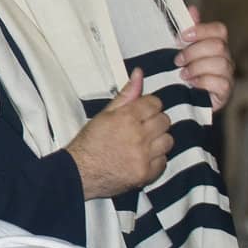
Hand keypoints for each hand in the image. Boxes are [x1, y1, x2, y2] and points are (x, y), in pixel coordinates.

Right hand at [66, 69, 172, 198]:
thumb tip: (139, 73)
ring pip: (168, 141)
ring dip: (158, 141)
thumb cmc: (89, 142)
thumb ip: (126, 94)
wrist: (79, 172)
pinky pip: (163, 161)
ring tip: (143, 144)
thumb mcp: (104, 114)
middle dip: (155, 122)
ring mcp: (144, 156)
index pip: (155, 103)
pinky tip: (142, 158)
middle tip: (141, 128)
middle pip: (165, 121)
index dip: (148, 106)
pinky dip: (155, 160)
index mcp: (127, 117)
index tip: (141, 112)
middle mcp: (138, 136)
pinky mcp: (146, 174)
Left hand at [176, 7, 233, 110]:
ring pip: (220, 64)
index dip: (201, 30)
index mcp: (215, 44)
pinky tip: (192, 84)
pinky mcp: (226, 92)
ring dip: (196, 68)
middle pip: (217, 45)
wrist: (184, 101)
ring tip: (182, 74)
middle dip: (193, 52)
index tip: (181, 37)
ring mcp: (227, 75)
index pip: (219, 29)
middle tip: (177, 60)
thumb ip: (188, 31)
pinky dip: (204, 82)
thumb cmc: (182, 72)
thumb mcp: (180, 50)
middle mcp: (225, 58)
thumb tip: (192, 8)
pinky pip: (221, 83)